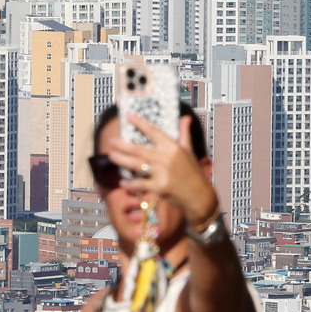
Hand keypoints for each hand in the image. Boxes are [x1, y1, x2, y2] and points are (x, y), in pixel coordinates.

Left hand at [105, 112, 218, 228]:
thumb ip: (184, 133)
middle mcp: (165, 158)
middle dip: (122, 145)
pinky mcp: (159, 187)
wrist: (199, 195)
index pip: (153, 131)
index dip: (140, 123)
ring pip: (136, 164)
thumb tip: (185, 117)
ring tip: (111, 156)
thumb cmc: (193, 172)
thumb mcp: (189, 151)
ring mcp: (162, 173)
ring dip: (122, 160)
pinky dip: (130, 184)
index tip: (128, 116)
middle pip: (139, 149)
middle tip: (111, 141)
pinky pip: (140, 184)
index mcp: (172, 147)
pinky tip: (122, 182)